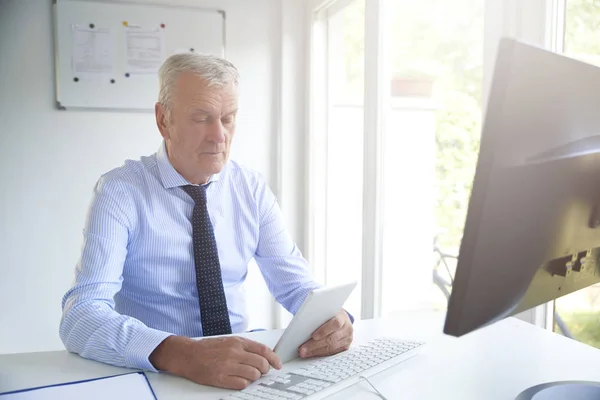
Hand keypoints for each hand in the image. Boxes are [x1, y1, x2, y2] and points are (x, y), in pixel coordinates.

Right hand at [149, 335, 281, 388]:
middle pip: (261, 364)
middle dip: (264, 370)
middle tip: (261, 371)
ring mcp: (227, 366)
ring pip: (253, 375)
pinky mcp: (220, 378)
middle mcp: (234, 353)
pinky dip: (243, 383)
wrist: (188, 355)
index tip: (278, 364)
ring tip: (247, 375)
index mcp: (238, 342)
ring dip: (254, 377)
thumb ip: (246, 347)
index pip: (263, 350)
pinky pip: (241, 384)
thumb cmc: (209, 348)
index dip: (274, 359)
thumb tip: (264, 355)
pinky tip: (238, 380)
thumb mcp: (229, 341)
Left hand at [298, 310, 352, 357]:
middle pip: (331, 339)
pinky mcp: (345, 347)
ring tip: (304, 352)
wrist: (341, 318)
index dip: (324, 330)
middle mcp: (347, 329)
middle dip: (315, 345)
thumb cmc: (329, 314)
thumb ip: (318, 317)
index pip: (335, 323)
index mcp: (342, 317)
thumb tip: (303, 326)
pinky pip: (332, 353)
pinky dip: (320, 354)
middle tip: (302, 349)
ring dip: (316, 351)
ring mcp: (347, 339)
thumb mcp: (325, 312)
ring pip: (331, 348)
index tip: (313, 336)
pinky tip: (312, 353)